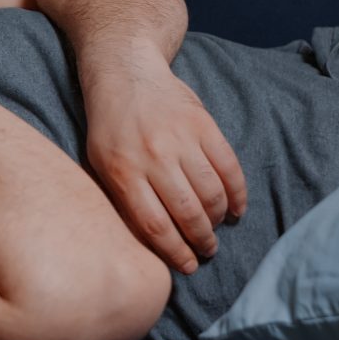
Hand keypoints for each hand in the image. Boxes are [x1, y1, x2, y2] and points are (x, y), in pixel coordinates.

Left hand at [83, 47, 246, 273]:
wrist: (125, 73)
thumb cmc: (110, 126)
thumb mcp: (101, 162)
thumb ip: (122, 198)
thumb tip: (151, 242)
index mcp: (123, 171)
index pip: (156, 226)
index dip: (176, 253)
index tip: (188, 266)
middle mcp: (153, 156)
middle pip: (187, 213)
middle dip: (201, 241)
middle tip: (207, 251)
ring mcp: (181, 139)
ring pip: (211, 194)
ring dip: (218, 220)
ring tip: (216, 230)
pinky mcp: (204, 125)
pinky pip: (229, 167)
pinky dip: (237, 193)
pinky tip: (235, 208)